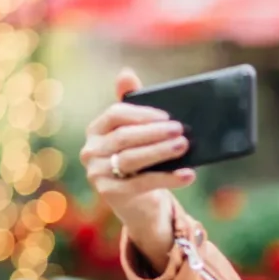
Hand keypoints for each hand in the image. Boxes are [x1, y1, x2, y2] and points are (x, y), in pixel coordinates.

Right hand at [80, 69, 195, 271]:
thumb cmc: (142, 166)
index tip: (168, 117)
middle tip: (181, 131)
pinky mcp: (111, 193)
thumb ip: (136, 109)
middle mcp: (91, 150)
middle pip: (125, 137)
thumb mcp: (139, 138)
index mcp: (96, 130)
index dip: (142, 114)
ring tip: (184, 146)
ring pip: (131, 159)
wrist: (140, 206)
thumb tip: (126, 72)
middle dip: (155, 133)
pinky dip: (168, 178)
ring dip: (160, 151)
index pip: (116, 114)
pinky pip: (143, 183)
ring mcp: (97, 173)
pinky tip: (188, 175)